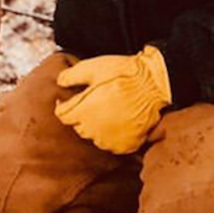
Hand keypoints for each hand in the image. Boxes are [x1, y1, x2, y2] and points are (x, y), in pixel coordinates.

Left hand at [54, 45, 171, 154]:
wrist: (154, 83)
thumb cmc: (124, 73)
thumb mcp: (94, 67)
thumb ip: (72, 76)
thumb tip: (59, 82)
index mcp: (83, 111)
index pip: (62, 115)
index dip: (64, 104)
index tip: (69, 98)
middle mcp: (94, 129)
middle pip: (78, 126)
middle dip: (81, 114)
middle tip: (94, 100)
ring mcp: (110, 140)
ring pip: (94, 136)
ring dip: (97, 125)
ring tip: (109, 109)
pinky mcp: (125, 145)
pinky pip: (112, 143)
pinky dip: (112, 134)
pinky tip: (119, 120)